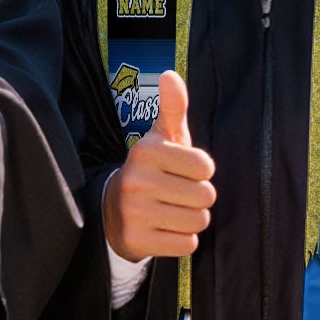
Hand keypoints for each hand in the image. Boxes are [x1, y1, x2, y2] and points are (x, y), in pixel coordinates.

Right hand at [103, 70, 214, 259]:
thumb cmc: (151, 170)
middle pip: (206, 196)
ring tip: (171, 211)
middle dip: (198, 198)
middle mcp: (136, 180)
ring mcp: (134, 212)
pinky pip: (186, 244)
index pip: (206, 167)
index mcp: (146, 151)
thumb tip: (170, 75)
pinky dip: (182, 240)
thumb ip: (172, 107)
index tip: (182, 171)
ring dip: (192, 219)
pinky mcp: (136, 240)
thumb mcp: (161, 138)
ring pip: (198, 221)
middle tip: (177, 194)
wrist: (113, 211)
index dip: (201, 172)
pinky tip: (164, 229)